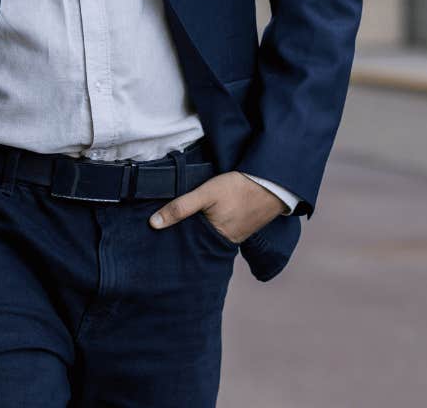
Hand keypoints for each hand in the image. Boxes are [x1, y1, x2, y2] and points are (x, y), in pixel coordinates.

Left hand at [148, 170, 284, 243]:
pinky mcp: (242, 228)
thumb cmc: (239, 188)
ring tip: (186, 223)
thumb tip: (154, 223)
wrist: (273, 183)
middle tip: (169, 231)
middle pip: (198, 242)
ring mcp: (235, 237)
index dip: (174, 239)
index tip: (159, 238)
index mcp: (214, 239)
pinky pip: (222, 231)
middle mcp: (224, 243)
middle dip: (186, 238)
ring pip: (210, 237)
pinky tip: (209, 218)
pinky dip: (213, 226)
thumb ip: (180, 207)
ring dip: (200, 231)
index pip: (187, 244)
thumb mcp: (206, 193)